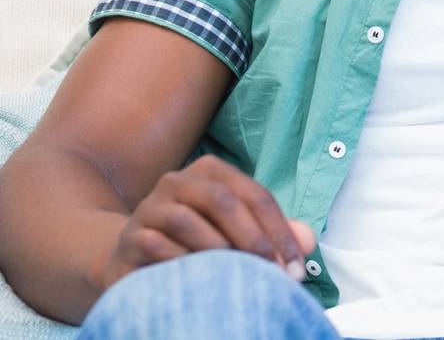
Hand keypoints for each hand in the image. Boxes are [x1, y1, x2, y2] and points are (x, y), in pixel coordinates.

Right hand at [101, 156, 316, 289]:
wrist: (133, 255)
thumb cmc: (198, 240)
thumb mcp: (236, 230)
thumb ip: (273, 233)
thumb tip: (308, 242)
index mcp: (211, 172)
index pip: (255, 195)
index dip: (279, 231)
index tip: (294, 266)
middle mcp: (177, 181)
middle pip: (222, 201)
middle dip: (252, 238)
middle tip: (270, 271)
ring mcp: (149, 207)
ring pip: (185, 220)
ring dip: (215, 249)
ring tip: (234, 274)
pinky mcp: (129, 237)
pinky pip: (154, 245)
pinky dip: (180, 261)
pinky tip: (197, 278)